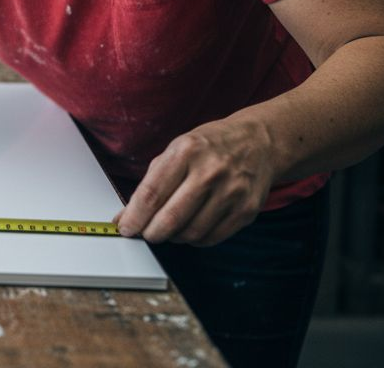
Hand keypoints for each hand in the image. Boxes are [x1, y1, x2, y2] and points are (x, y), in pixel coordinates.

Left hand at [114, 116, 275, 245]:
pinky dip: (194, 239)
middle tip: (146, 233)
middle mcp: (210, 172)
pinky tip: (190, 228)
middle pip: (171, 218)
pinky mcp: (246, 210)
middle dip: (151, 232)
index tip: (125, 228)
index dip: (134, 217)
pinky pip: (212, 238)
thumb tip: (127, 216)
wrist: (259, 143)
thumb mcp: (176, 150)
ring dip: (173, 237)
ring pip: (191, 233)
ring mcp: (231, 192)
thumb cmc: (210, 147)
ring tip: (169, 228)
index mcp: (186, 151)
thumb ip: (151, 183)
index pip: (152, 193)